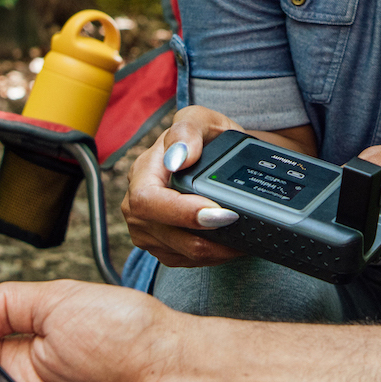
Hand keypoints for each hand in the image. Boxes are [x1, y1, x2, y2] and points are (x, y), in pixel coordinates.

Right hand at [122, 106, 250, 267]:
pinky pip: (187, 261)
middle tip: (240, 227)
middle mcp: (137, 205)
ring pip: (180, 253)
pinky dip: (213, 256)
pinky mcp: (163, 248)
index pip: (148, 201)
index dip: (182, 212)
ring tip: (243, 235)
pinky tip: (230, 243)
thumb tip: (179, 158)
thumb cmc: (207, 137)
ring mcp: (148, 230)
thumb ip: (188, 132)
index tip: (219, 212)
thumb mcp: (200, 120)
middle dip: (206, 236)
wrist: (219, 157)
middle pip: (165, 234)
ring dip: (216, 249)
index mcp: (143, 172)